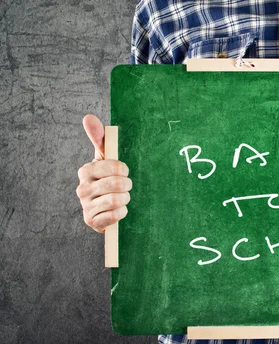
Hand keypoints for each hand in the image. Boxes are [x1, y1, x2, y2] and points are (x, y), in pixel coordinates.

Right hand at [76, 114, 131, 232]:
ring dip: (125, 199)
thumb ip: (99, 138)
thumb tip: (88, 117)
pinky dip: (122, 213)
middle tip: (127, 187)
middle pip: (117, 184)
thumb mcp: (105, 158)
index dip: (124, 170)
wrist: (106, 207)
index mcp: (86, 170)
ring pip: (116, 200)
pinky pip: (114, 215)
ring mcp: (85, 206)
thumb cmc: (108, 178)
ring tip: (123, 198)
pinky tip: (119, 210)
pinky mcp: (91, 222)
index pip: (113, 167)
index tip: (125, 172)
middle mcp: (82, 188)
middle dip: (128, 186)